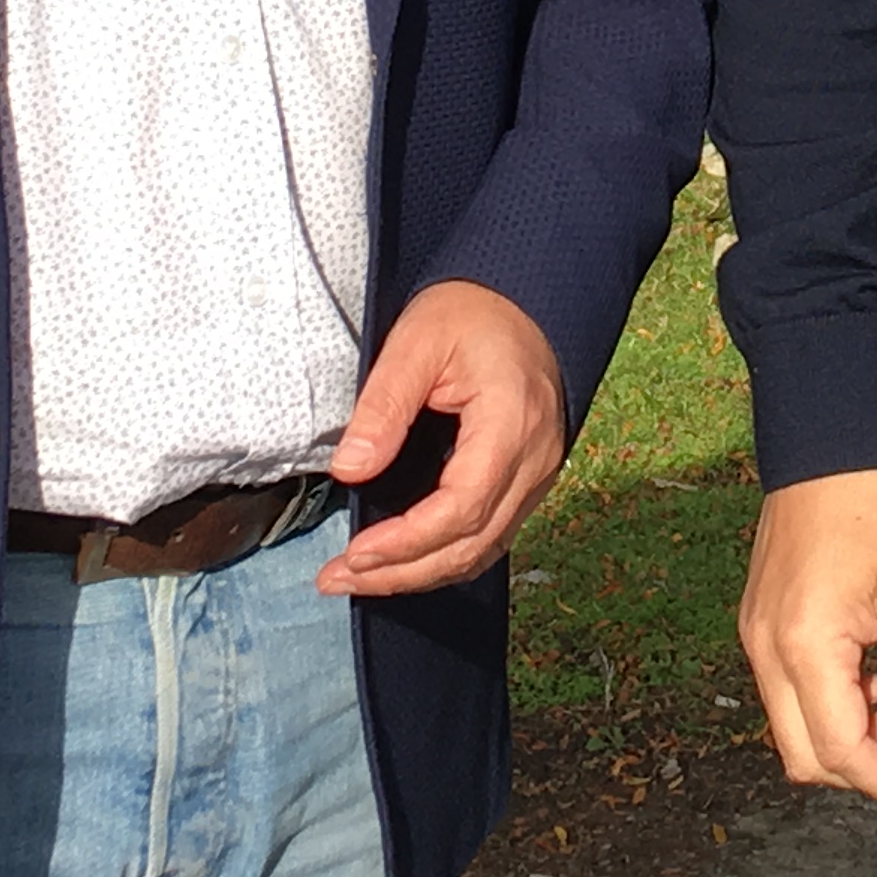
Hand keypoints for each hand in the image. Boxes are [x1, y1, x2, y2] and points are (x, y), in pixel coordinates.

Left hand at [316, 281, 568, 596]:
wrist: (523, 298)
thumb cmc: (471, 312)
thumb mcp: (416, 341)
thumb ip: (383, 406)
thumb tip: (349, 471)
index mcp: (511, 423)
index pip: (462, 507)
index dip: (406, 541)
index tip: (354, 554)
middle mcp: (535, 459)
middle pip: (472, 543)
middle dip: (402, 572)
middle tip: (338, 579)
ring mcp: (538, 474)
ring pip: (483, 550)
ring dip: (420, 573)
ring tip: (358, 577)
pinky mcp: (528, 479)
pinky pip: (490, 535)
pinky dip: (444, 555)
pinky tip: (402, 560)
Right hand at [739, 466, 876, 816]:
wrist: (830, 437)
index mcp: (803, 645)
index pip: (839, 750)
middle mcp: (765, 648)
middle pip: (807, 752)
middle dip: (866, 767)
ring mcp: (757, 634)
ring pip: (795, 724)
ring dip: (852, 736)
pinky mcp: (761, 620)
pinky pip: (789, 689)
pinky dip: (833, 703)